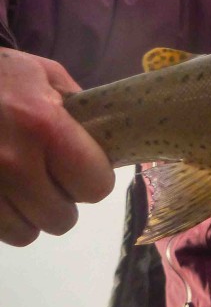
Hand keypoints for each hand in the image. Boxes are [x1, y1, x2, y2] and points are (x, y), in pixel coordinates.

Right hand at [0, 49, 113, 245]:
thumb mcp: (41, 73)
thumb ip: (77, 106)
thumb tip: (103, 137)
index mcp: (43, 126)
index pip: (94, 186)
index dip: (92, 178)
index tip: (83, 167)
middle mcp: (12, 162)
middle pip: (61, 218)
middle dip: (61, 199)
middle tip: (49, 175)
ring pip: (24, 233)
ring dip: (28, 215)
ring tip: (20, 184)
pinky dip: (1, 217)